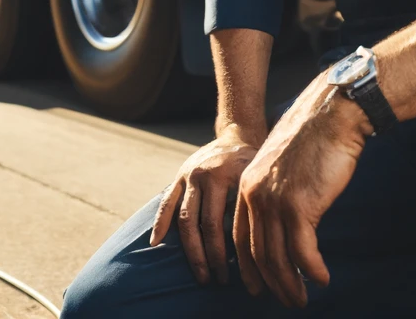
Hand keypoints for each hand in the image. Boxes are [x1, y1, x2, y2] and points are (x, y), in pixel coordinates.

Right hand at [150, 123, 264, 284]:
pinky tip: (155, 243)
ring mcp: (191, 174)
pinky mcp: (179, 175)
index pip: (235, 222)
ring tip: (202, 275)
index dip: (240, 253)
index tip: (245, 277)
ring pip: (187, 219)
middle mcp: (211, 174)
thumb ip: (255, 208)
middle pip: (209, 224)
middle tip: (220, 281)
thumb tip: (259, 252)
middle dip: (214, 258)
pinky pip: (166, 202)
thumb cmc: (255, 166)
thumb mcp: (261, 181)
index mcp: (235, 176)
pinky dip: (160, 223)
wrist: (238, 135)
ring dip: (193, 252)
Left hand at [233, 76, 371, 307]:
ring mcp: (275, 201)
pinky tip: (322, 279)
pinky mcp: (300, 206)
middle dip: (270, 283)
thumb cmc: (313, 136)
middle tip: (285, 300)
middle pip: (257, 253)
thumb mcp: (282, 163)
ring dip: (291, 285)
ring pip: (278, 258)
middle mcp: (254, 195)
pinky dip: (312, 270)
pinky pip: (303, 253)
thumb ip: (275, 189)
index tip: (259, 286)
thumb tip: (283, 218)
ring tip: (302, 299)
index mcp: (247, 184)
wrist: (331, 114)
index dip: (250, 266)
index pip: (241, 237)